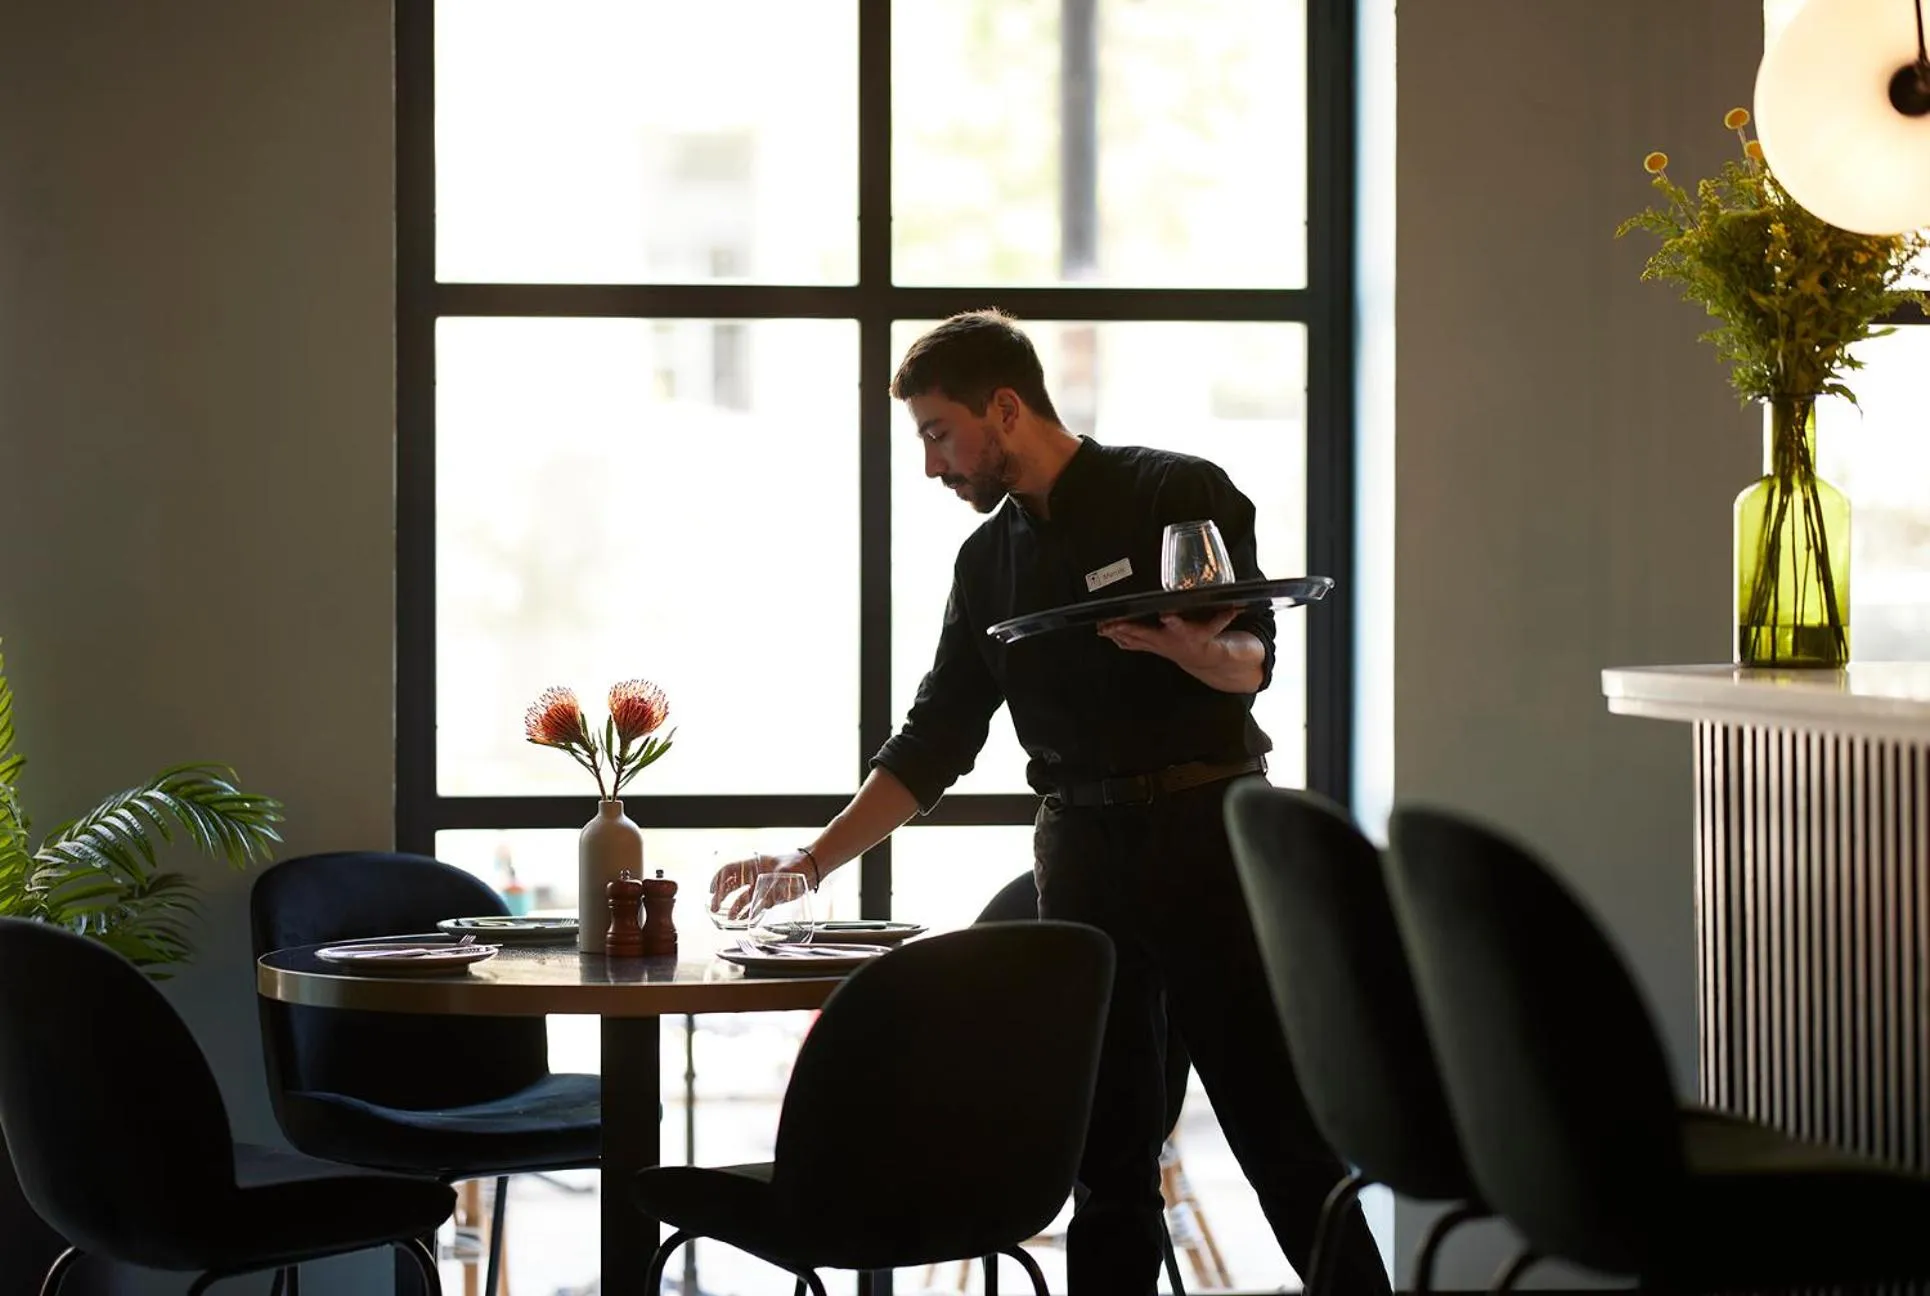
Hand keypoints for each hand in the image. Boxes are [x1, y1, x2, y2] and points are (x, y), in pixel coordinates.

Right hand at [709, 850, 815, 919]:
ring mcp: (762, 886)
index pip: (729, 870)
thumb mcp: (783, 873)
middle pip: (732, 885)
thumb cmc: (797, 863)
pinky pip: (756, 906)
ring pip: (743, 898)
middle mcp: (755, 876)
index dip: (718, 880)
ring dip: (735, 908)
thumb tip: (761, 903)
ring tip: (730, 918)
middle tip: (715, 908)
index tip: (712, 891)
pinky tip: (744, 920)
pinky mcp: (771, 897)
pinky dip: (749, 913)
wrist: (813, 867)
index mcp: (753, 865)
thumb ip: (772, 886)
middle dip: (722, 897)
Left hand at [1096, 607, 1239, 668]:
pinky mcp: (1148, 646)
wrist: (1198, 657)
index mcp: (1183, 632)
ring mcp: (1155, 645)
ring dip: (1117, 633)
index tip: (1166, 615)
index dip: (1173, 621)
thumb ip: (1224, 614)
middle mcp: (1166, 640)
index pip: (1179, 625)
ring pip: (1133, 639)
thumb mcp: (1217, 625)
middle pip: (1146, 633)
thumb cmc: (1205, 636)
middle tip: (1114, 622)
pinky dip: (1116, 637)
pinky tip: (1103, 631)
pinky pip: (1129, 643)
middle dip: (1129, 628)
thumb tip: (1236, 603)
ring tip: (1103, 626)